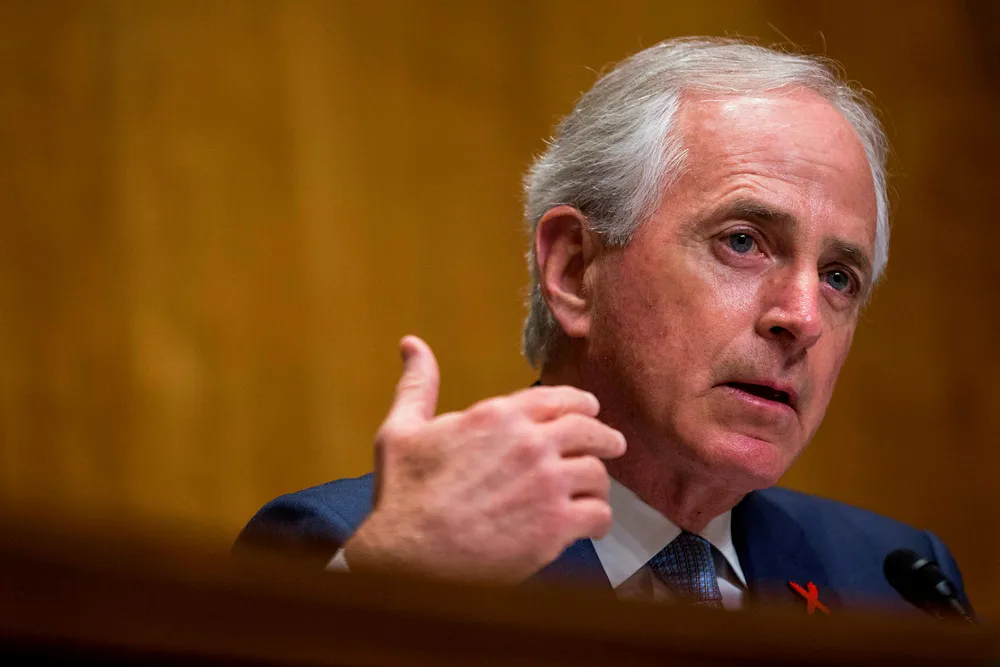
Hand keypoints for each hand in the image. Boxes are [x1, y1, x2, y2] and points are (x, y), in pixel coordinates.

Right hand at [342, 335, 625, 582]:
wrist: (409, 557)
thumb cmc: (403, 495)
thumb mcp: (401, 429)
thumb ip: (418, 385)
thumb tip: (411, 343)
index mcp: (498, 415)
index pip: (559, 399)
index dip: (580, 404)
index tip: (590, 410)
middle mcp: (531, 443)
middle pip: (590, 431)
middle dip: (604, 438)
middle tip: (612, 446)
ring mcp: (548, 484)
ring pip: (598, 474)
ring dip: (598, 483)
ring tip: (595, 492)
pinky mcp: (556, 526)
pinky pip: (599, 515)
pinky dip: (599, 520)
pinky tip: (591, 526)